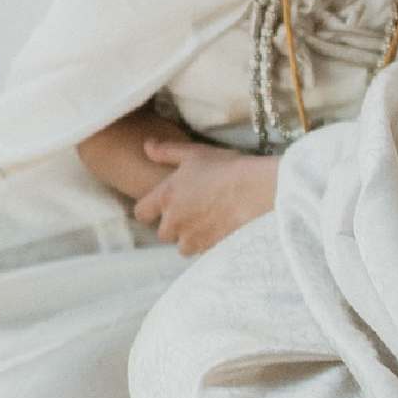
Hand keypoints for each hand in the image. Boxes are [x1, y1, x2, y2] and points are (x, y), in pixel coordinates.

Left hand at [133, 139, 277, 255]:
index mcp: (166, 197)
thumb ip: (166, 151)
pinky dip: (210, 244)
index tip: (163, 205)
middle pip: (163, 233)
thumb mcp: (194, 153)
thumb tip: (146, 146)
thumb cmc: (224, 167)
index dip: (150, 210)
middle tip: (193, 211)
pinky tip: (222, 229)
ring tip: (209, 222)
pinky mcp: (210, 249)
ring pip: (183, 246)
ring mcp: (193, 238)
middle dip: (175, 226)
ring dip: (191, 238)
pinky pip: (204, 251)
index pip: (141, 213)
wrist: (255, 190)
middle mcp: (175, 222)